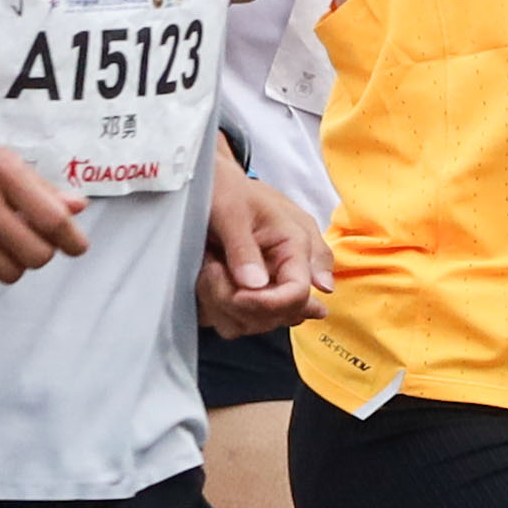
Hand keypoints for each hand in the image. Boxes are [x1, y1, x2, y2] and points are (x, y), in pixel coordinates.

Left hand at [196, 161, 328, 333]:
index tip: (237, 295)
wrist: (210, 183)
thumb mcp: (231, 211)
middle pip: (275, 316)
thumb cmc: (226, 188)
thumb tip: (255, 286)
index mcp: (296, 245)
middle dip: (237, 302)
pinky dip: (215, 307)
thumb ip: (243, 248)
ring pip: (251, 324)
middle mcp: (288, 270)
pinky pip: (234, 322)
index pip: (298, 294)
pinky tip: (209, 279)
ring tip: (210, 268)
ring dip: (221, 304)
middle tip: (213, 268)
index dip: (267, 303)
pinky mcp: (250, 295)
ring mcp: (269, 285)